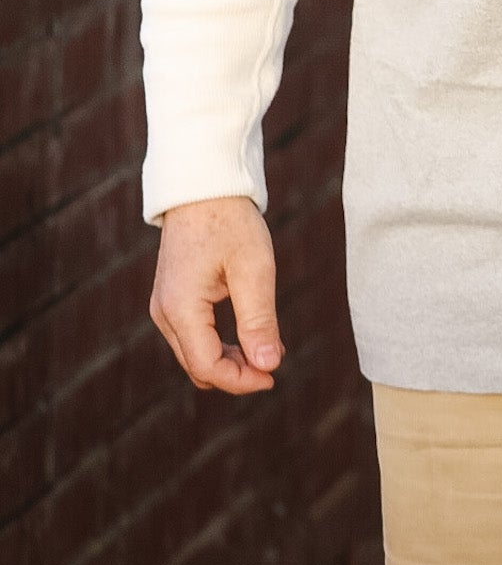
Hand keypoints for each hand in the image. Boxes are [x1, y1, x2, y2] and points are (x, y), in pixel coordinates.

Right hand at [150, 195, 283, 393]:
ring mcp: (163, 306)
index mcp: (180, 308)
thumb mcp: (253, 269)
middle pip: (198, 367)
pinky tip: (246, 336)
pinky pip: (192, 337)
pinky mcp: (170, 298)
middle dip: (235, 374)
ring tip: (265, 348)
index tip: (274, 375)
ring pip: (194, 356)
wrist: (202, 184)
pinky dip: (218, 345)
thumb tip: (268, 366)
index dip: (242, 380)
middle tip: (273, 364)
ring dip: (227, 361)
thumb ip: (259, 320)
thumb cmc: (229, 221)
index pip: (208, 367)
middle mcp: (164, 313)